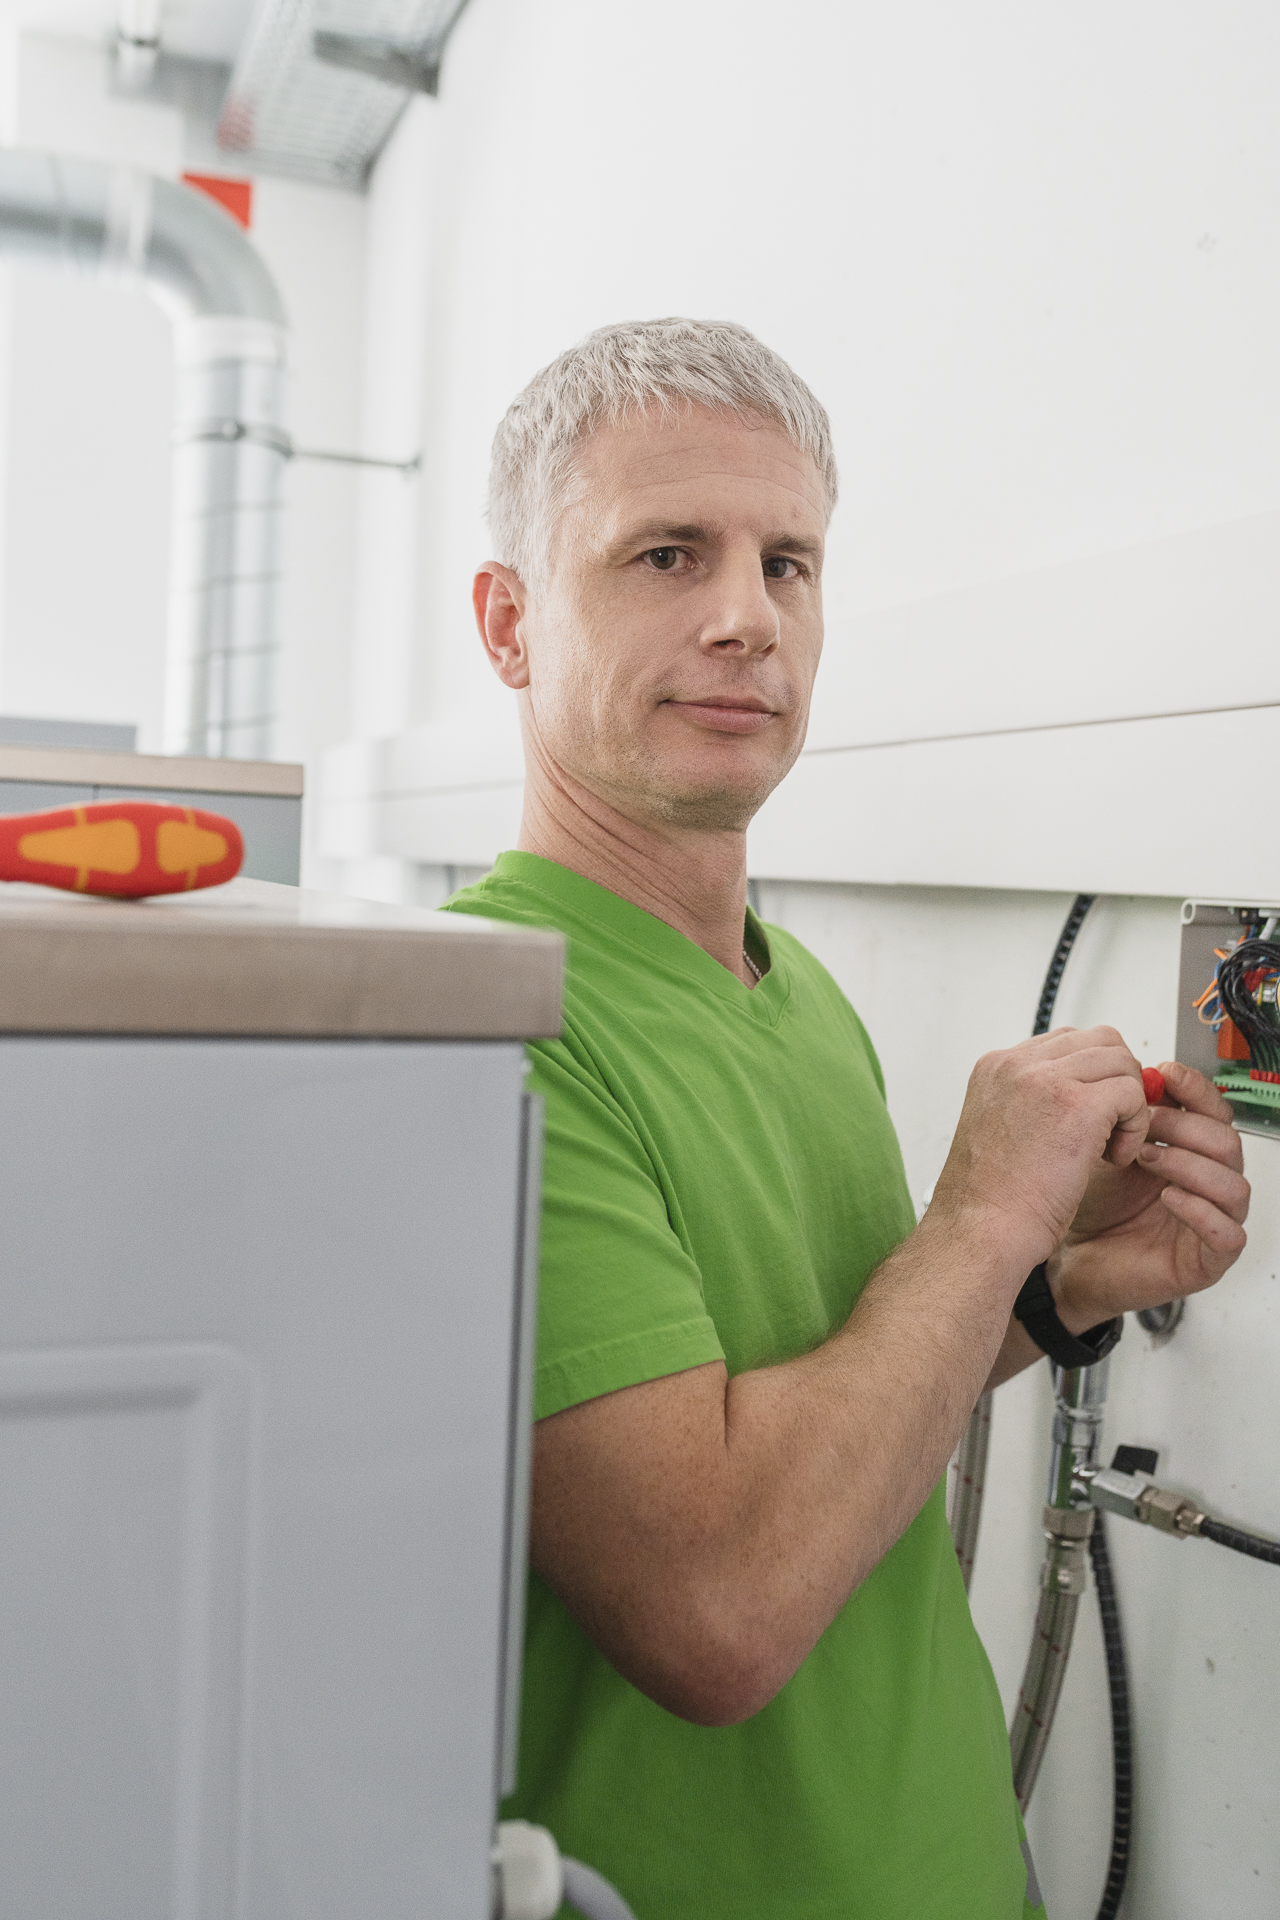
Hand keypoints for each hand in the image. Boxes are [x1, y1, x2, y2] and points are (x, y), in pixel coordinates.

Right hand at [929, 1024, 1149, 1278]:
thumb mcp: (1002, 1131)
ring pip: (1122, 1063)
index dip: (1092, 1076)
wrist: (982, 1231)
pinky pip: (1134, 1094)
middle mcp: (1017, 1064)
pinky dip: (1135, 1127)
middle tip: (1109, 1128)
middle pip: (1101, 1041)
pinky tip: (1112, 1158)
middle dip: (1117, 1082)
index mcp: (995, 1067)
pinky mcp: (1078, 1105)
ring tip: (1108, 1147)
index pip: (1067, 1042)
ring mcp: (1046, 1080)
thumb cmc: (991, 1200)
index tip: (1093, 1115)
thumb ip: (1035, 1100)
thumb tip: (1086, 1090)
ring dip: (1128, 1106)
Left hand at [1051, 1059, 1248, 1328]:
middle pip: (1227, 1142)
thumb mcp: (1103, 1145)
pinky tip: (1168, 1196)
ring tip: (1146, 1158)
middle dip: (1185, 1125)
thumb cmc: (1086, 1204)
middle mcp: (1205, 1183)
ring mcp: (1211, 1222)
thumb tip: (1138, 1069)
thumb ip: (1126, 1112)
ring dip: (1190, 1164)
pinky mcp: (1207, 1260)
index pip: (1214, 1111)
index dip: (1195, 1089)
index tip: (1164, 1073)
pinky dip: (1201, 1211)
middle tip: (1144, 1122)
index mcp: (1188, 1151)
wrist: (1064, 1257)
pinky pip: (1229, 1234)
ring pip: (1234, 1184)